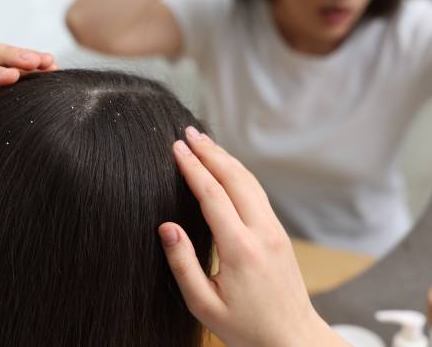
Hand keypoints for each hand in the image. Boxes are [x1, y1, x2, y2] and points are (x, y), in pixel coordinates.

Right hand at [158, 127, 339, 346]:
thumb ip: (182, 265)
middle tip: (188, 133)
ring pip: (249, 182)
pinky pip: (257, 193)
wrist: (292, 339)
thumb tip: (167, 228)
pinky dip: (239, 173)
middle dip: (210, 152)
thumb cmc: (246, 328)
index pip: (212, 195)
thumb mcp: (204, 305)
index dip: (192, 168)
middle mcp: (261, 232)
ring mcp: (274, 230)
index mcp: (240, 249)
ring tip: (204, 142)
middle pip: (234, 178)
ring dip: (226, 158)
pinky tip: (227, 167)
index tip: (176, 149)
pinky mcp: (278, 233)